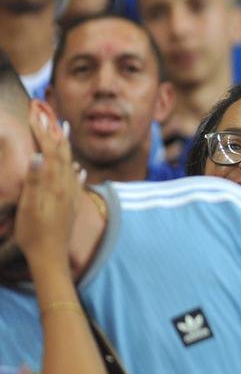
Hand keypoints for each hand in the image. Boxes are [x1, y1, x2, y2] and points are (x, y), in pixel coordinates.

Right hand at [14, 110, 80, 275]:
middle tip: (51, 116)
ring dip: (66, 148)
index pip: (50, 152)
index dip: (43, 133)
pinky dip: (76, 172)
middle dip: (56, 134)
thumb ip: (34, 181)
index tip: (36, 116)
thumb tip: (36, 156)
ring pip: (70, 165)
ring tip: (65, 133)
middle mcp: (66, 187)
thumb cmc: (34, 234)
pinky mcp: (71, 206)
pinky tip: (79, 169)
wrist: (51, 257)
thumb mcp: (28, 207)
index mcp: (54, 185)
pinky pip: (76, 183)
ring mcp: (70, 196)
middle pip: (62, 154)